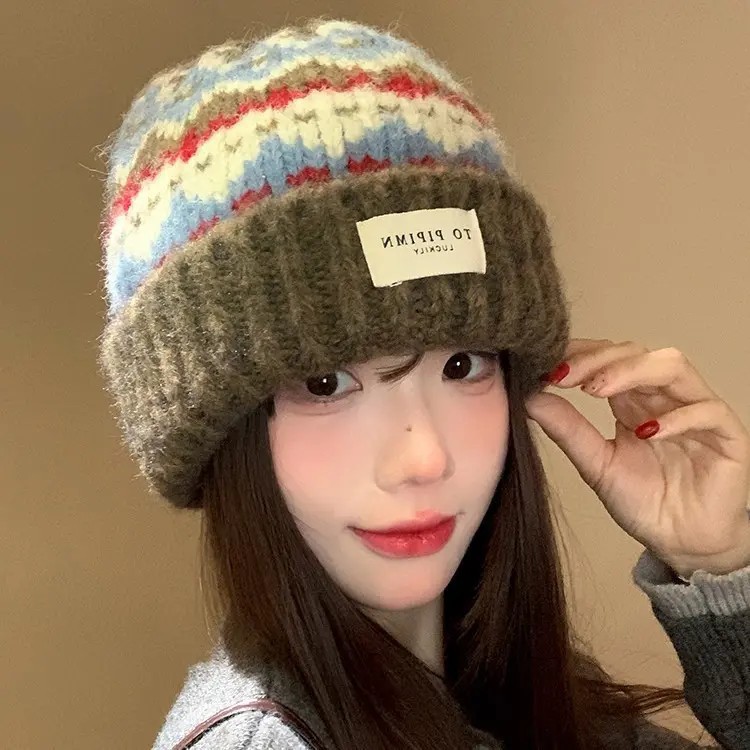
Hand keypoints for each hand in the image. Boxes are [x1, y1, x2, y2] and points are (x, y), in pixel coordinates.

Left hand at [525, 338, 749, 578]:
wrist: (682, 544)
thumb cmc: (644, 501)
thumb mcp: (596, 465)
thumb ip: (568, 430)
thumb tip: (529, 396)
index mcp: (630, 400)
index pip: (606, 358)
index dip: (578, 354)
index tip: (544, 364)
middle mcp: (662, 397)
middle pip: (635, 352)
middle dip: (596, 359)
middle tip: (564, 375)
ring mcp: (696, 410)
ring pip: (671, 366)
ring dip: (631, 371)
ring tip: (597, 390)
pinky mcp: (726, 434)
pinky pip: (707, 410)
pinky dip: (677, 416)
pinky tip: (647, 431)